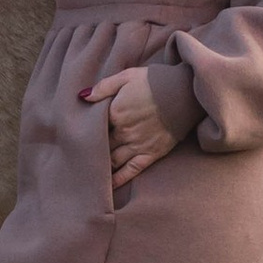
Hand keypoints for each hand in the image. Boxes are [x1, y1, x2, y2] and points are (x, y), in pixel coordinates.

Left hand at [82, 62, 178, 196]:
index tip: (77, 136)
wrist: (185, 92)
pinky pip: (131, 170)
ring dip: (102, 166)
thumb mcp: (126, 76)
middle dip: (92, 150)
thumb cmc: (155, 81)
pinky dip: (119, 179)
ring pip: (113, 160)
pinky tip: (109, 186)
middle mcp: (124, 132)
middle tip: (80, 158)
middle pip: (102, 145)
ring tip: (91, 172)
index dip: (86, 131)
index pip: (94, 126)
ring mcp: (137, 144)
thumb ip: (103, 87)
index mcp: (114, 113)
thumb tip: (82, 97)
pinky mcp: (151, 154)